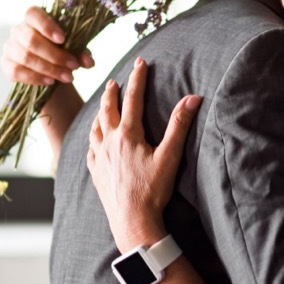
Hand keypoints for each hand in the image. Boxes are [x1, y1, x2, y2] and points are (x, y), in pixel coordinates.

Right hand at [1, 6, 94, 85]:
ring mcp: (10, 47)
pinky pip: (17, 72)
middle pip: (31, 40)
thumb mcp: (74, 48)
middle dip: (55, 55)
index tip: (63, 39)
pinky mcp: (6, 64)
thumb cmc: (61, 51)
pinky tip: (50, 81)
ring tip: (68, 77)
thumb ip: (81, 52)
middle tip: (73, 66)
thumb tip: (88, 61)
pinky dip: (35, 78)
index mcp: (33, 17)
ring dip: (49, 69)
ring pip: (26, 58)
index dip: (46, 26)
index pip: (33, 14)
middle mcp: (18, 29)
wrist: (48, 69)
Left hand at [86, 58, 200, 251]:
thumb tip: (193, 98)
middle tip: (115, 81)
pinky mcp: (95, 171)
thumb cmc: (153, 190)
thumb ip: (179, 125)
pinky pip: (90, 147)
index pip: (133, 98)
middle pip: (108, 109)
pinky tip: (95, 138)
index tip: (140, 63)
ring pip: (95, 126)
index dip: (138, 78)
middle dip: (113, 92)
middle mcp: (109, 141)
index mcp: (128, 135)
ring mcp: (99, 157)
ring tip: (103, 105)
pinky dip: (93, 137)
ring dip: (100, 112)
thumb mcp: (170, 156)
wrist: (132, 220)